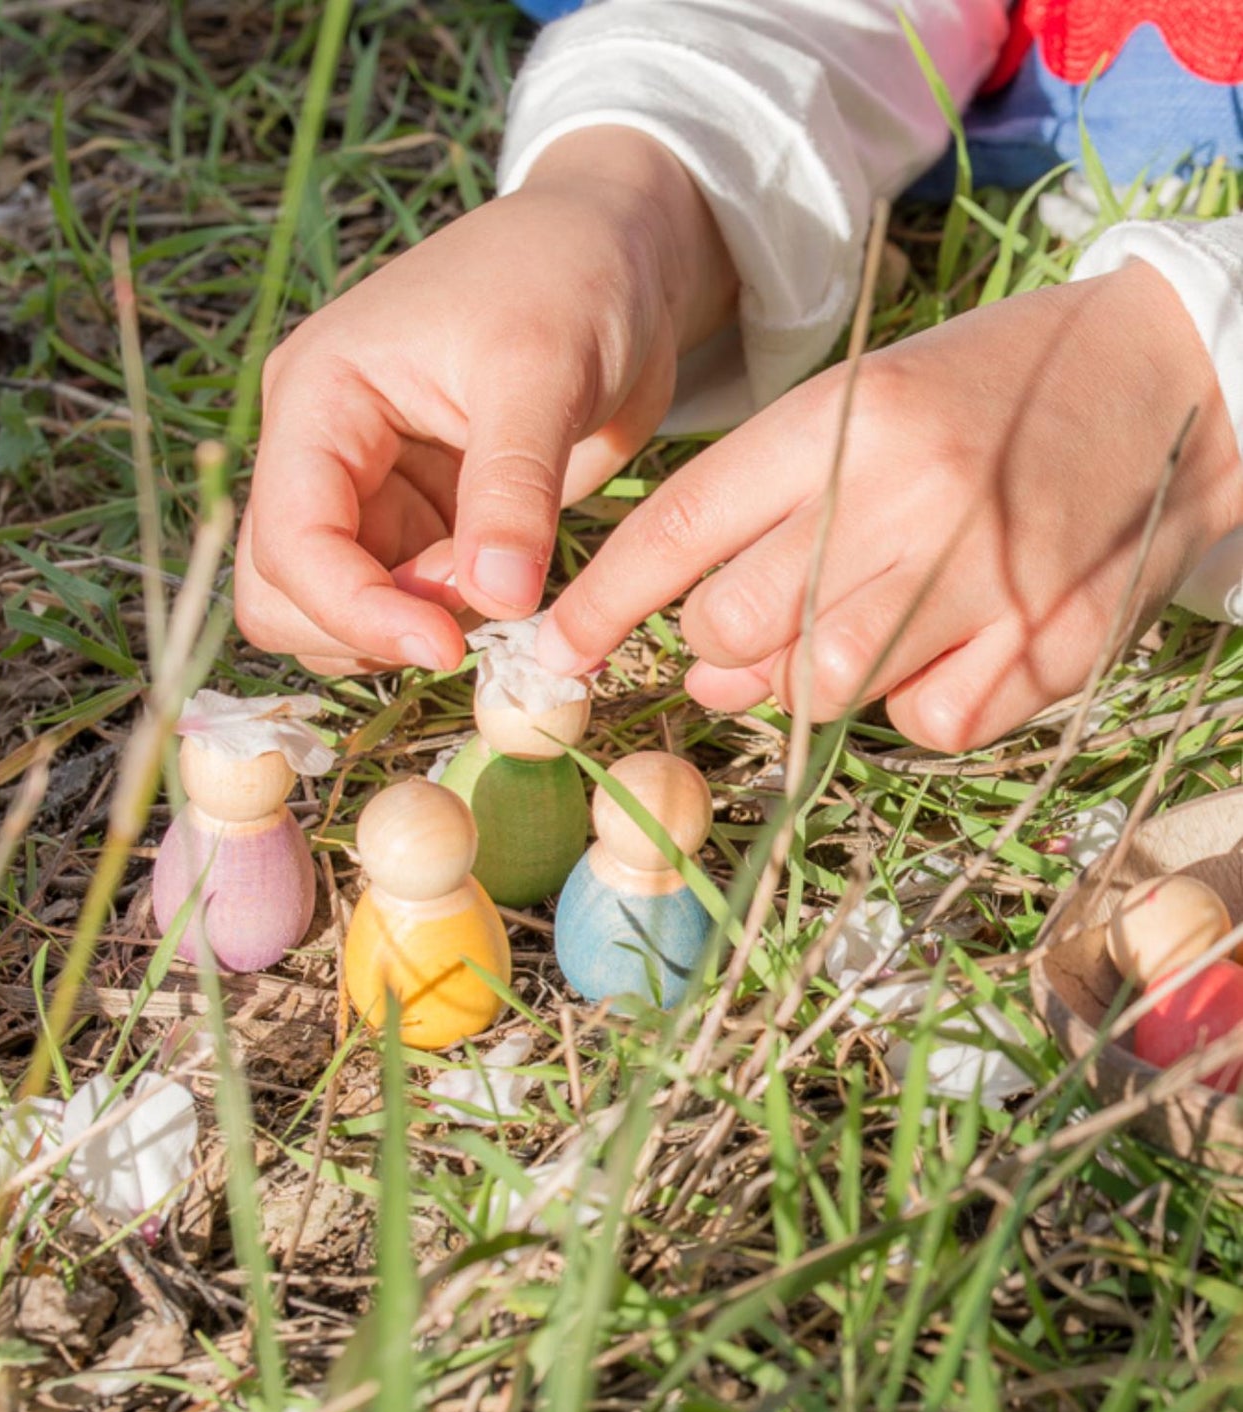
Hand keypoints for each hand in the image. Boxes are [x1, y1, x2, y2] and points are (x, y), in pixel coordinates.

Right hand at [235, 127, 736, 674]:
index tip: (447, 645)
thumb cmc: (567, 279)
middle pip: (281, 593)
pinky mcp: (414, 522)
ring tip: (496, 576)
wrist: (613, 258)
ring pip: (331, 613)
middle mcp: (321, 452)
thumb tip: (497, 601)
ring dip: (404, 630)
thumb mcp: (543, 371)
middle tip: (479, 593)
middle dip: (370, 625)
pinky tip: (503, 581)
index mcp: (319, 397)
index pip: (290, 540)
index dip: (355, 610)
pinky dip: (442, 621)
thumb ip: (512, 489)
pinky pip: (398, 605)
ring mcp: (364, 493)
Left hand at [536, 261, 1242, 749]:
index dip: (601, 604)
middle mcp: (902, 493)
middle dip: (718, 648)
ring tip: (853, 627)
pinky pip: (922, 724)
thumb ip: (767, 517)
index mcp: (840, 419)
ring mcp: (980, 573)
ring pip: (816, 690)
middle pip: (732, 628)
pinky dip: (914, 704)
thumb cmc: (986, 396)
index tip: (553, 653)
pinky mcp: (1048, 640)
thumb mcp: (861, 408)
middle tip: (749, 631)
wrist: (1171, 373)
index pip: (677, 530)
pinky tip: (947, 644)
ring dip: (810, 680)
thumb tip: (699, 661)